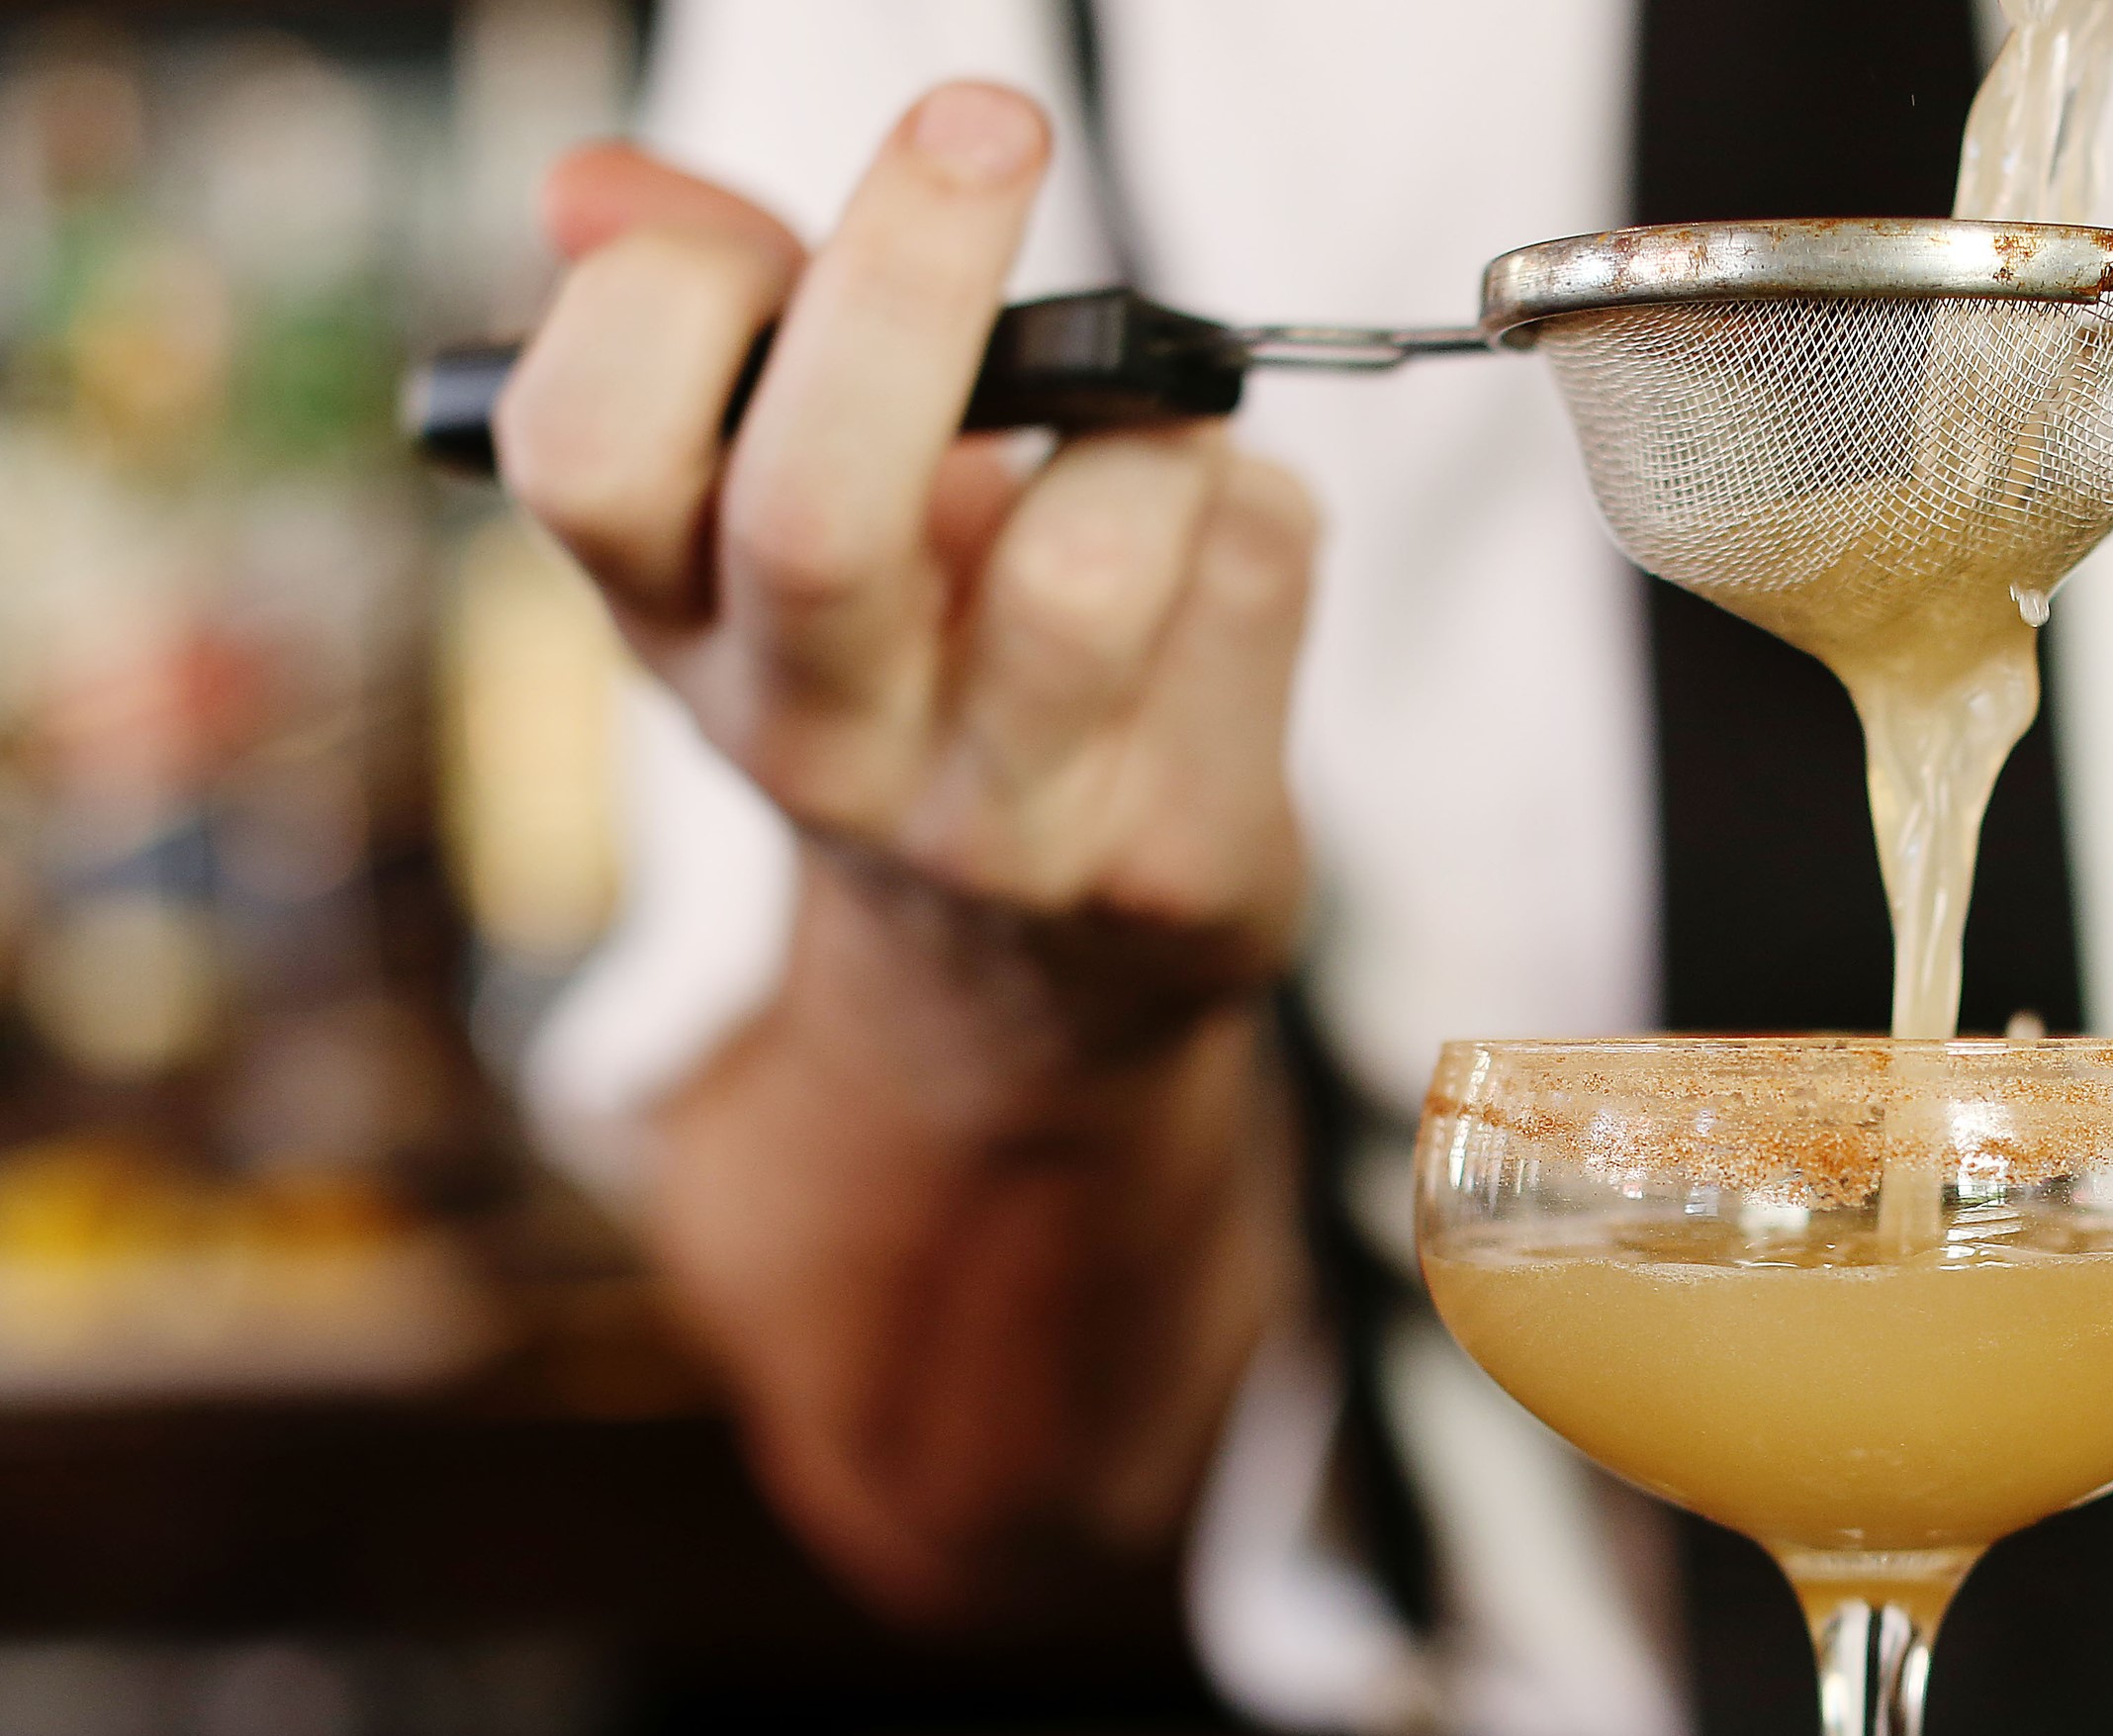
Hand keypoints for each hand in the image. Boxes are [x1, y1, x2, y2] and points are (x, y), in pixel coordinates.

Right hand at [495, 83, 1313, 1008]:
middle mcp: (807, 738)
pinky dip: (1244, 500)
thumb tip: (596, 193)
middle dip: (905, 286)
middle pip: (817, 510)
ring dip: (1142, 424)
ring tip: (1147, 414)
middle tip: (983, 126)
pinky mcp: (1169, 849)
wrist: (1044, 951)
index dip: (670, 301)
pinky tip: (1207, 542)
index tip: (777, 224)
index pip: (585, 453)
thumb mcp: (778, 489)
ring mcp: (993, 817)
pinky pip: (1247, 579)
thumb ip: (718, 311)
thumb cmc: (915, 652)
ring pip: (1084, 565)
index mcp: (675, 615)